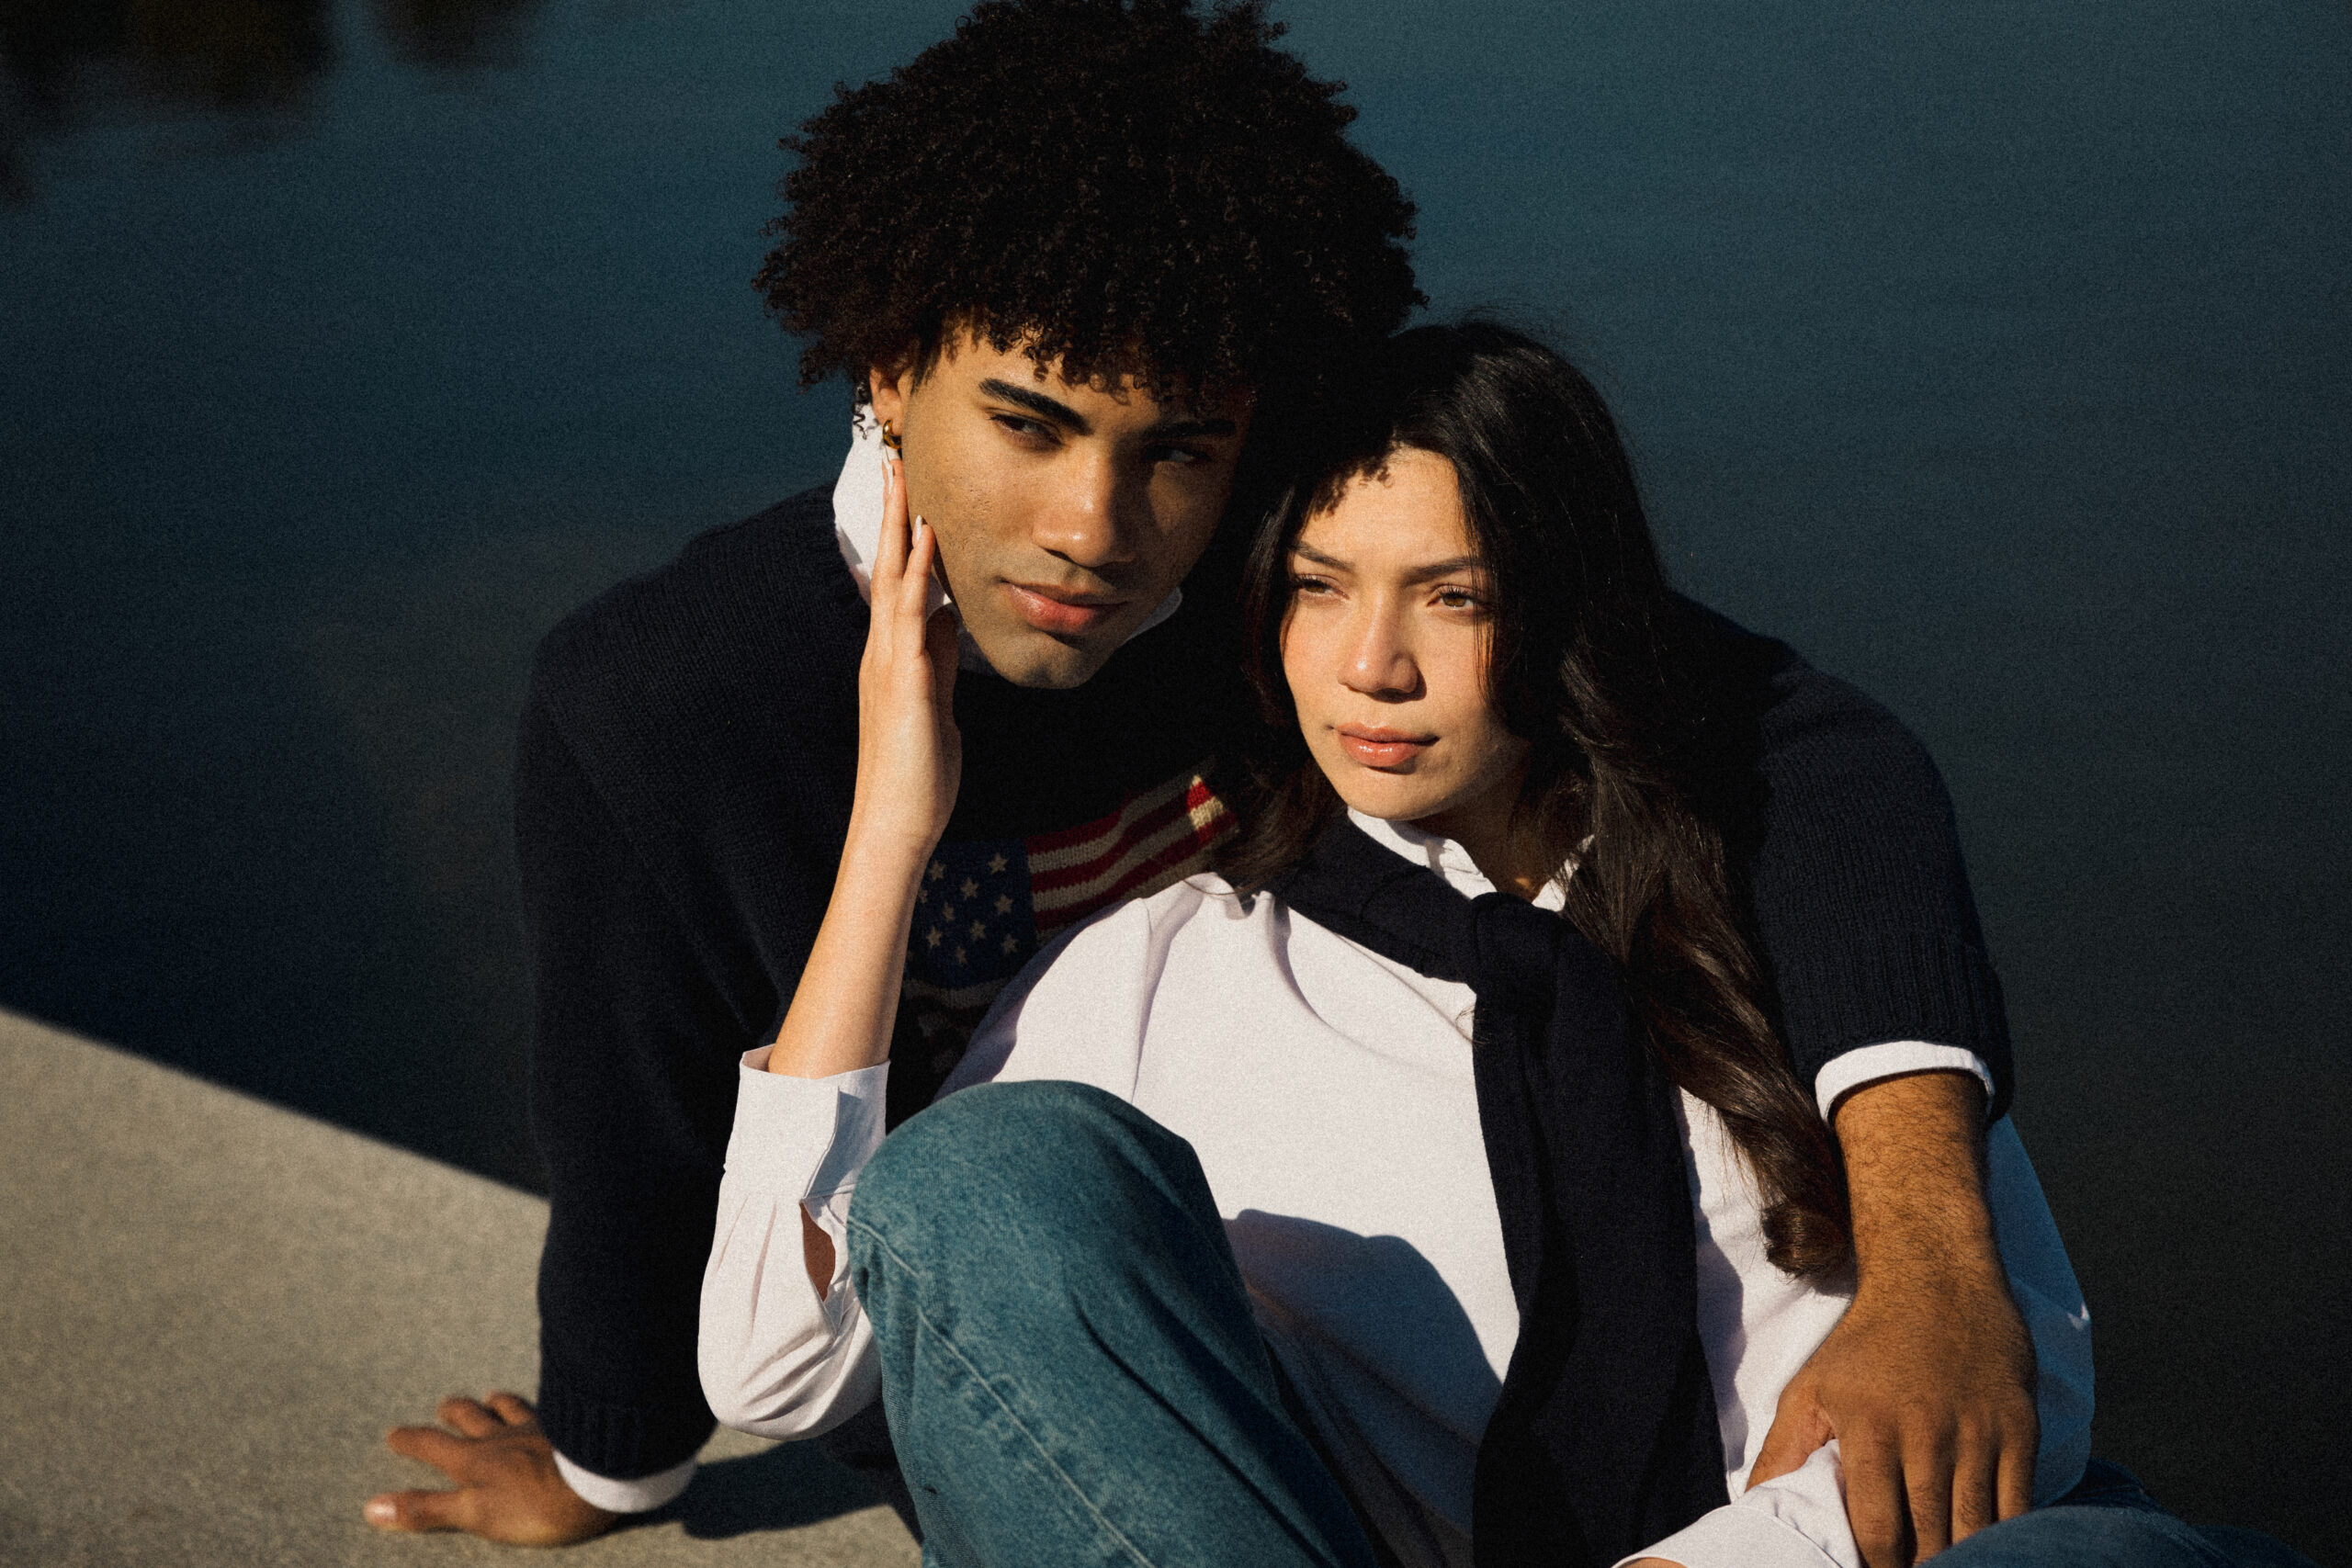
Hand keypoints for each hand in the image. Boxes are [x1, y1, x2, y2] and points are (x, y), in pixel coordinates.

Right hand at [365, 1392, 618, 1545]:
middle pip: (472, 1417)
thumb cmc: (534, 1505)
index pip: (433, 1445)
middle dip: (454, 1412)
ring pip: (511, 1407)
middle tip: (444, 1405)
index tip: (393, 1434)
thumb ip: (426, 1509)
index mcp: (475, 1460)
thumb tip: (371, 1507)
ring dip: (496, 1402)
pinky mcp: (570, 1427)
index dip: (411, 1440)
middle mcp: (502, 1436)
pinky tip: (550, 1402)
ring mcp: (538, 1428)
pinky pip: (548, 1408)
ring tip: (492, 1396)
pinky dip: (538, 1403)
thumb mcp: (473, 1514)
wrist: (599, 1480)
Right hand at [852, 446, 961, 857]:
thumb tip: (947, 621)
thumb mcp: (937, 705)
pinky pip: (910, 617)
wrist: (897, 824)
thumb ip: (939, 661)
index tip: (910, 491)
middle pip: (889, 566)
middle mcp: (884, 651)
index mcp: (894, 656)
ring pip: (893, 579)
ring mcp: (890, 664)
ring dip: (900, 526)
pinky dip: (918, 575)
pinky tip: (927, 542)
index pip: (899, 581)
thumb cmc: (918, 773)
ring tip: (903, 477)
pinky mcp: (905, 682)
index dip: (905, 535)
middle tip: (894, 458)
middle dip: (893, 512)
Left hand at [1750, 1071, 2036, 1565]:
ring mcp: (1979, 1432)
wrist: (1936, 1278)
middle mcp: (1928, 1433)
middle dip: (1920, 1566)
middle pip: (1931, 1536)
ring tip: (1944, 1564)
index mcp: (1870, 1428)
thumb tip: (1754, 1507)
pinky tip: (1987, 1547)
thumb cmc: (1865, 1344)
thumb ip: (1782, 1452)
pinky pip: (2018, 1504)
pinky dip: (2004, 1534)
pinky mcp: (2020, 1428)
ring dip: (1961, 1555)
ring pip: (1977, 1527)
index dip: (1875, 1566)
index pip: (1876, 1528)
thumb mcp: (1810, 1389)